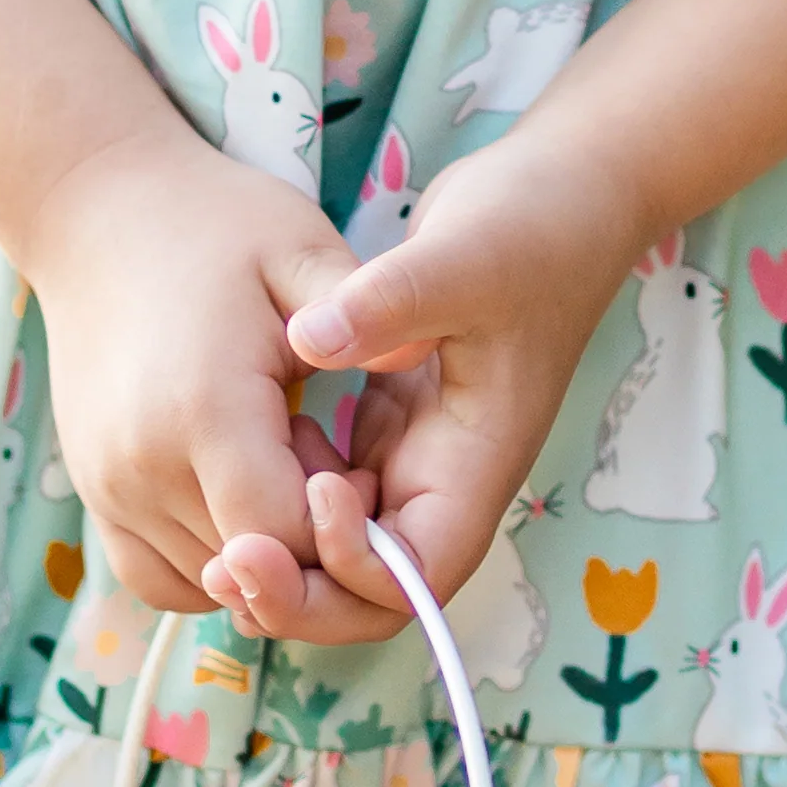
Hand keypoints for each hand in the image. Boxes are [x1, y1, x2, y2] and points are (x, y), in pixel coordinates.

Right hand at [20, 121, 368, 635]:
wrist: (94, 211)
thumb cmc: (212, 224)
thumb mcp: (302, 248)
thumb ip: (367, 312)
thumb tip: (421, 355)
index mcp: (205, 412)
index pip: (287, 537)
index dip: (342, 524)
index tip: (361, 465)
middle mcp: (144, 468)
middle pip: (251, 572)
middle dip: (309, 541)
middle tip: (329, 456)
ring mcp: (108, 487)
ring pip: (208, 584)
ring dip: (262, 552)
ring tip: (282, 465)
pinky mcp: (93, 492)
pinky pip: (158, 578)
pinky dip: (209, 565)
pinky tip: (239, 498)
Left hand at [276, 121, 651, 632]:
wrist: (562, 194)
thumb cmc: (528, 226)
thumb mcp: (461, 256)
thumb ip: (388, 302)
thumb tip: (309, 340)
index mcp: (475, 465)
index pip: (413, 576)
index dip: (351, 567)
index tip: (308, 491)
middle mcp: (445, 479)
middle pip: (369, 589)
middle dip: (297, 592)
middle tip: (224, 559)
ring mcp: (417, 455)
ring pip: (343, 547)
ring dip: (285, 547)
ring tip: (226, 498)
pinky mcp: (392, 423)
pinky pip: (334, 489)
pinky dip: (290, 486)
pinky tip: (266, 426)